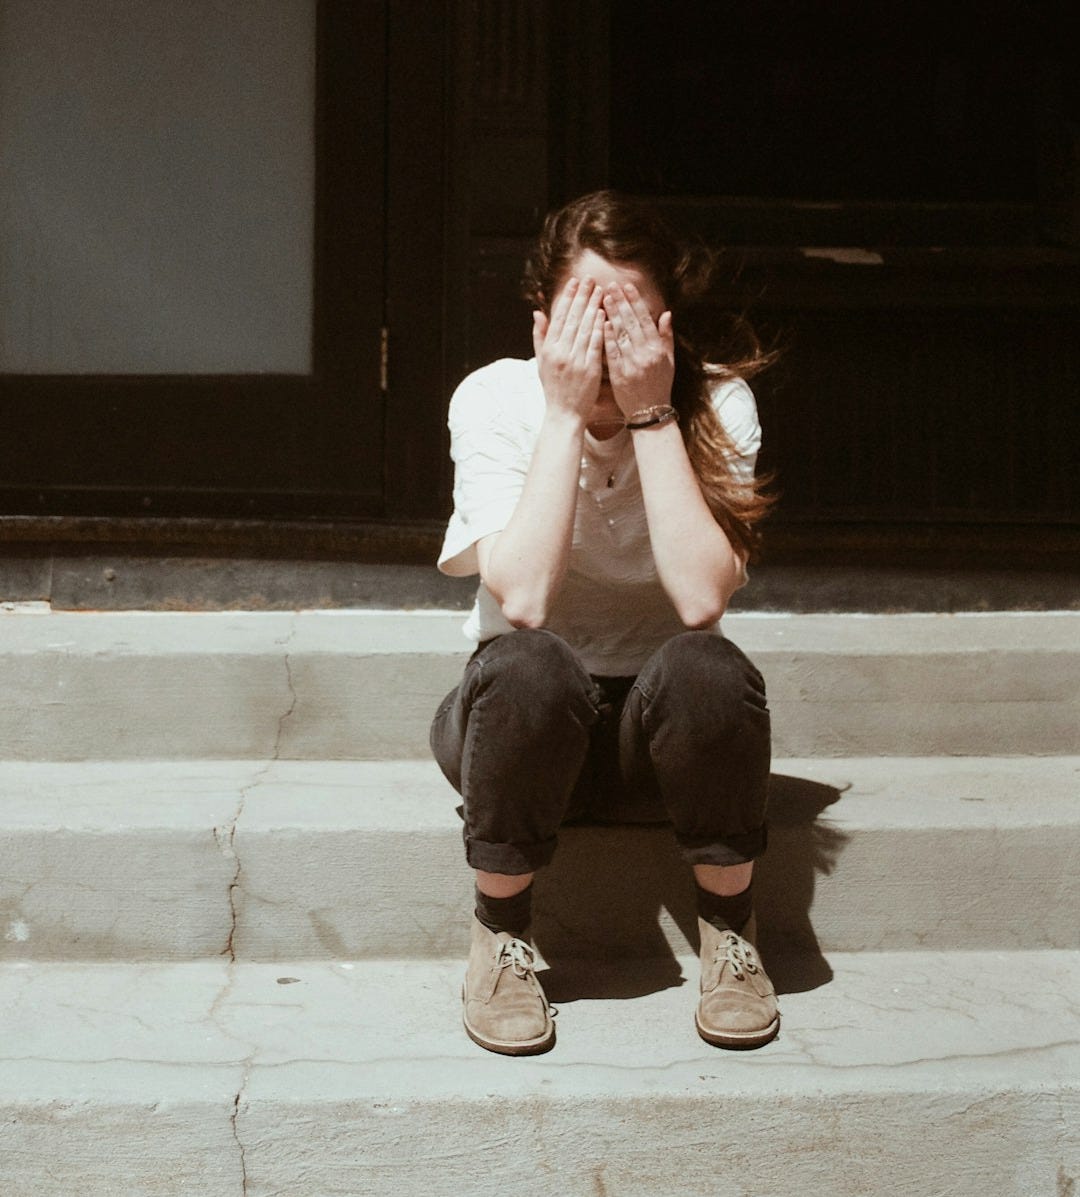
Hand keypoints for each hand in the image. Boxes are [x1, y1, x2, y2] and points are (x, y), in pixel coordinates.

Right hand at [533, 277, 603, 422]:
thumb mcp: (541, 362)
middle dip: (582, 296)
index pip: (559, 317)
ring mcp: (575, 360)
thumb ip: (539, 336)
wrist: (563, 413)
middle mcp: (560, 353)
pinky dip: (599, 328)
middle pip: (573, 318)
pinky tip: (604, 314)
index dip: (567, 298)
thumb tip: (537, 313)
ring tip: (601, 290)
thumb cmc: (553, 388)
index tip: (574, 282)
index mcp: (549, 349)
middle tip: (590, 279)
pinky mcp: (589, 369)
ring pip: (585, 328)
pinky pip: (595, 344)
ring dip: (593, 306)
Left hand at [602, 281, 674, 417]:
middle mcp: (645, 353)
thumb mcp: (669, 360)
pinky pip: (612, 352)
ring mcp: (632, 363)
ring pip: (620, 334)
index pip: (645, 319)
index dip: (635, 301)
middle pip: (631, 322)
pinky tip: (601, 323)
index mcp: (657, 348)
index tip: (627, 286)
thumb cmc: (660, 385)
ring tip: (603, 298)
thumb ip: (667, 336)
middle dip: (620, 302)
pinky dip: (607, 336)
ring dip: (611, 314)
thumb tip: (666, 313)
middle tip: (610, 285)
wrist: (650, 412)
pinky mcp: (619, 374)